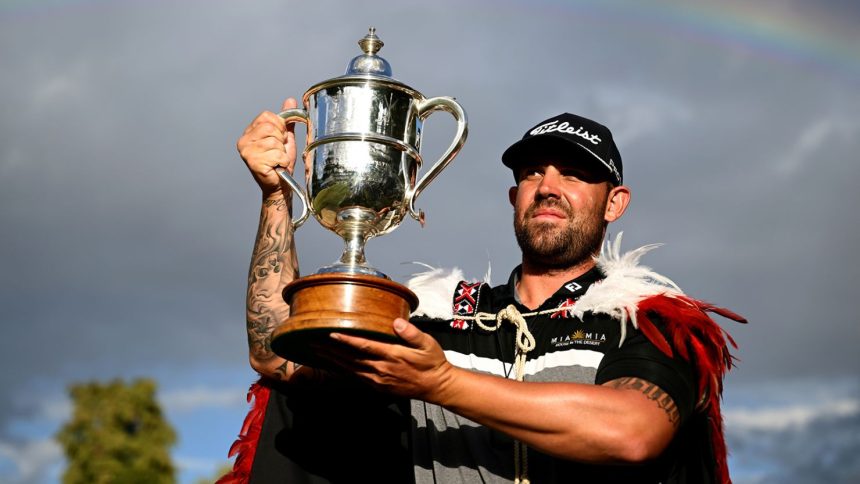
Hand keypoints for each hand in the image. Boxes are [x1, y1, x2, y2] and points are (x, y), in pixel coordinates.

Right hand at [237, 98, 298, 198]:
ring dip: (282, 152)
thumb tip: (290, 100)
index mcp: (249, 132)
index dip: (279, 127)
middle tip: (278, 151)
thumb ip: (286, 121)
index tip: (279, 139)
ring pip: (274, 141)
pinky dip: (282, 161)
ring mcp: (247, 152)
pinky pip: (277, 154)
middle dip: (281, 139)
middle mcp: (244, 140)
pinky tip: (276, 166)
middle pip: (270, 127)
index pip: (267, 116)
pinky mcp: (253, 162)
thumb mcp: (285, 138)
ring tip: (277, 160)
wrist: (280, 185)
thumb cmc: (280, 163)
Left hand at [325, 319, 454, 401]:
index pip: (364, 346)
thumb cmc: (432, 362)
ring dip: (332, 361)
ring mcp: (378, 380)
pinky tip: (332, 366)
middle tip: (313, 342)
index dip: (346, 340)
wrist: (436, 387)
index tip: (331, 333)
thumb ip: (411, 333)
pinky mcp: (378, 386)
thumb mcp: (428, 344)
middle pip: (350, 359)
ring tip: (317, 352)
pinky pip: (355, 378)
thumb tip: (397, 322)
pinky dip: (342, 372)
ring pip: (350, 369)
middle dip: (331, 350)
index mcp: (392, 356)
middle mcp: (381, 369)